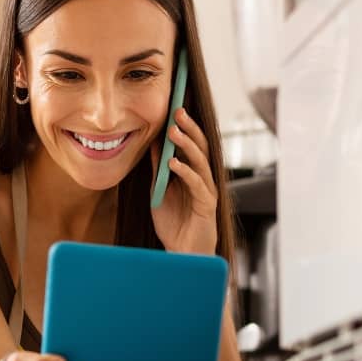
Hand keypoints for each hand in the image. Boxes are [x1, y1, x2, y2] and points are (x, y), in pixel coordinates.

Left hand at [151, 108, 218, 255]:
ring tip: (174, 131)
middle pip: (199, 147)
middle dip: (189, 128)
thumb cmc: (173, 223)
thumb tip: (154, 144)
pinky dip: (185, 172)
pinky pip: (197, 184)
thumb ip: (159, 169)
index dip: (185, 126)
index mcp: (193, 173)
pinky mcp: (207, 205)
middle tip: (178, 111)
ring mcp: (207, 190)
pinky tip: (173, 163)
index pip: (191, 144)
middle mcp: (203, 178)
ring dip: (187, 145)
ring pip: (200, 161)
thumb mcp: (159, 191)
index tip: (175, 106)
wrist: (182, 253)